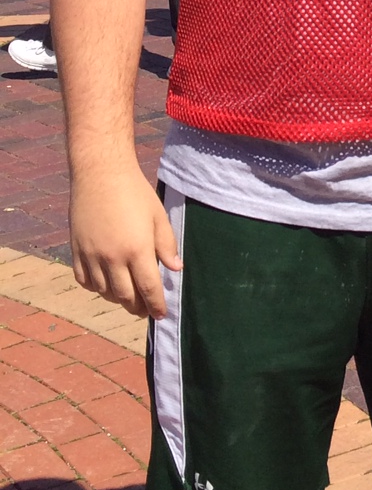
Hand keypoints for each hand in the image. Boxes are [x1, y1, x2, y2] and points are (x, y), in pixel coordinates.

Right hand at [70, 167, 179, 319]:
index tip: (161, 315)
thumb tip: (176, 270)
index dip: (156, 306)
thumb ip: (166, 245)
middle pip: (125, 296)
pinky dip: (95, 288)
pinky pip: (84, 280)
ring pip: (104, 291)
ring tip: (128, 297)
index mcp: (137, 249)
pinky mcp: (76, 250)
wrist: (101, 174)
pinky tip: (105, 285)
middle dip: (137, 307)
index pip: (149, 288)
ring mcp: (91, 255)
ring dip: (117, 299)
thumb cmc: (135, 193)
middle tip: (145, 309)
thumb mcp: (158, 216)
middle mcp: (112, 257)